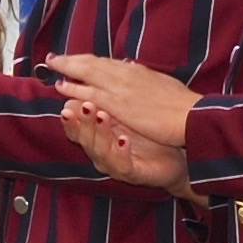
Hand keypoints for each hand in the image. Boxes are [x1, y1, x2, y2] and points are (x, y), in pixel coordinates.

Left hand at [45, 54, 199, 148]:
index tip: (76, 58)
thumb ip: (144, 75)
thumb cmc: (182, 104)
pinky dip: (73, 88)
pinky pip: (88, 93)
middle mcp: (125, 73)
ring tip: (52, 65)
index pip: (106, 62)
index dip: (89, 59)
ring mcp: (119, 87)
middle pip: (92, 61)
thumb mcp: (162, 83)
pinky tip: (61, 86)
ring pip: (87, 72)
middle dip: (72, 58)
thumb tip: (131, 64)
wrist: (190, 116)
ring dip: (67, 67)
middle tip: (54, 57)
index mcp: (136, 70)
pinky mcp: (116, 103)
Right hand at [61, 98, 189, 190]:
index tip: (65, 96)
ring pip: (100, 151)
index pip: (74, 124)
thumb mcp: (123, 111)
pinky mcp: (133, 174)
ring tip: (102, 115)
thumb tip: (87, 69)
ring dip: (100, 132)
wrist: (177, 151)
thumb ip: (104, 97)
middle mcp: (100, 150)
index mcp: (95, 134)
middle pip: (83, 137)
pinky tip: (124, 140)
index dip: (69, 112)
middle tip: (84, 104)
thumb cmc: (147, 132)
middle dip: (82, 121)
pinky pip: (123, 165)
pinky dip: (121, 152)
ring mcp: (115, 163)